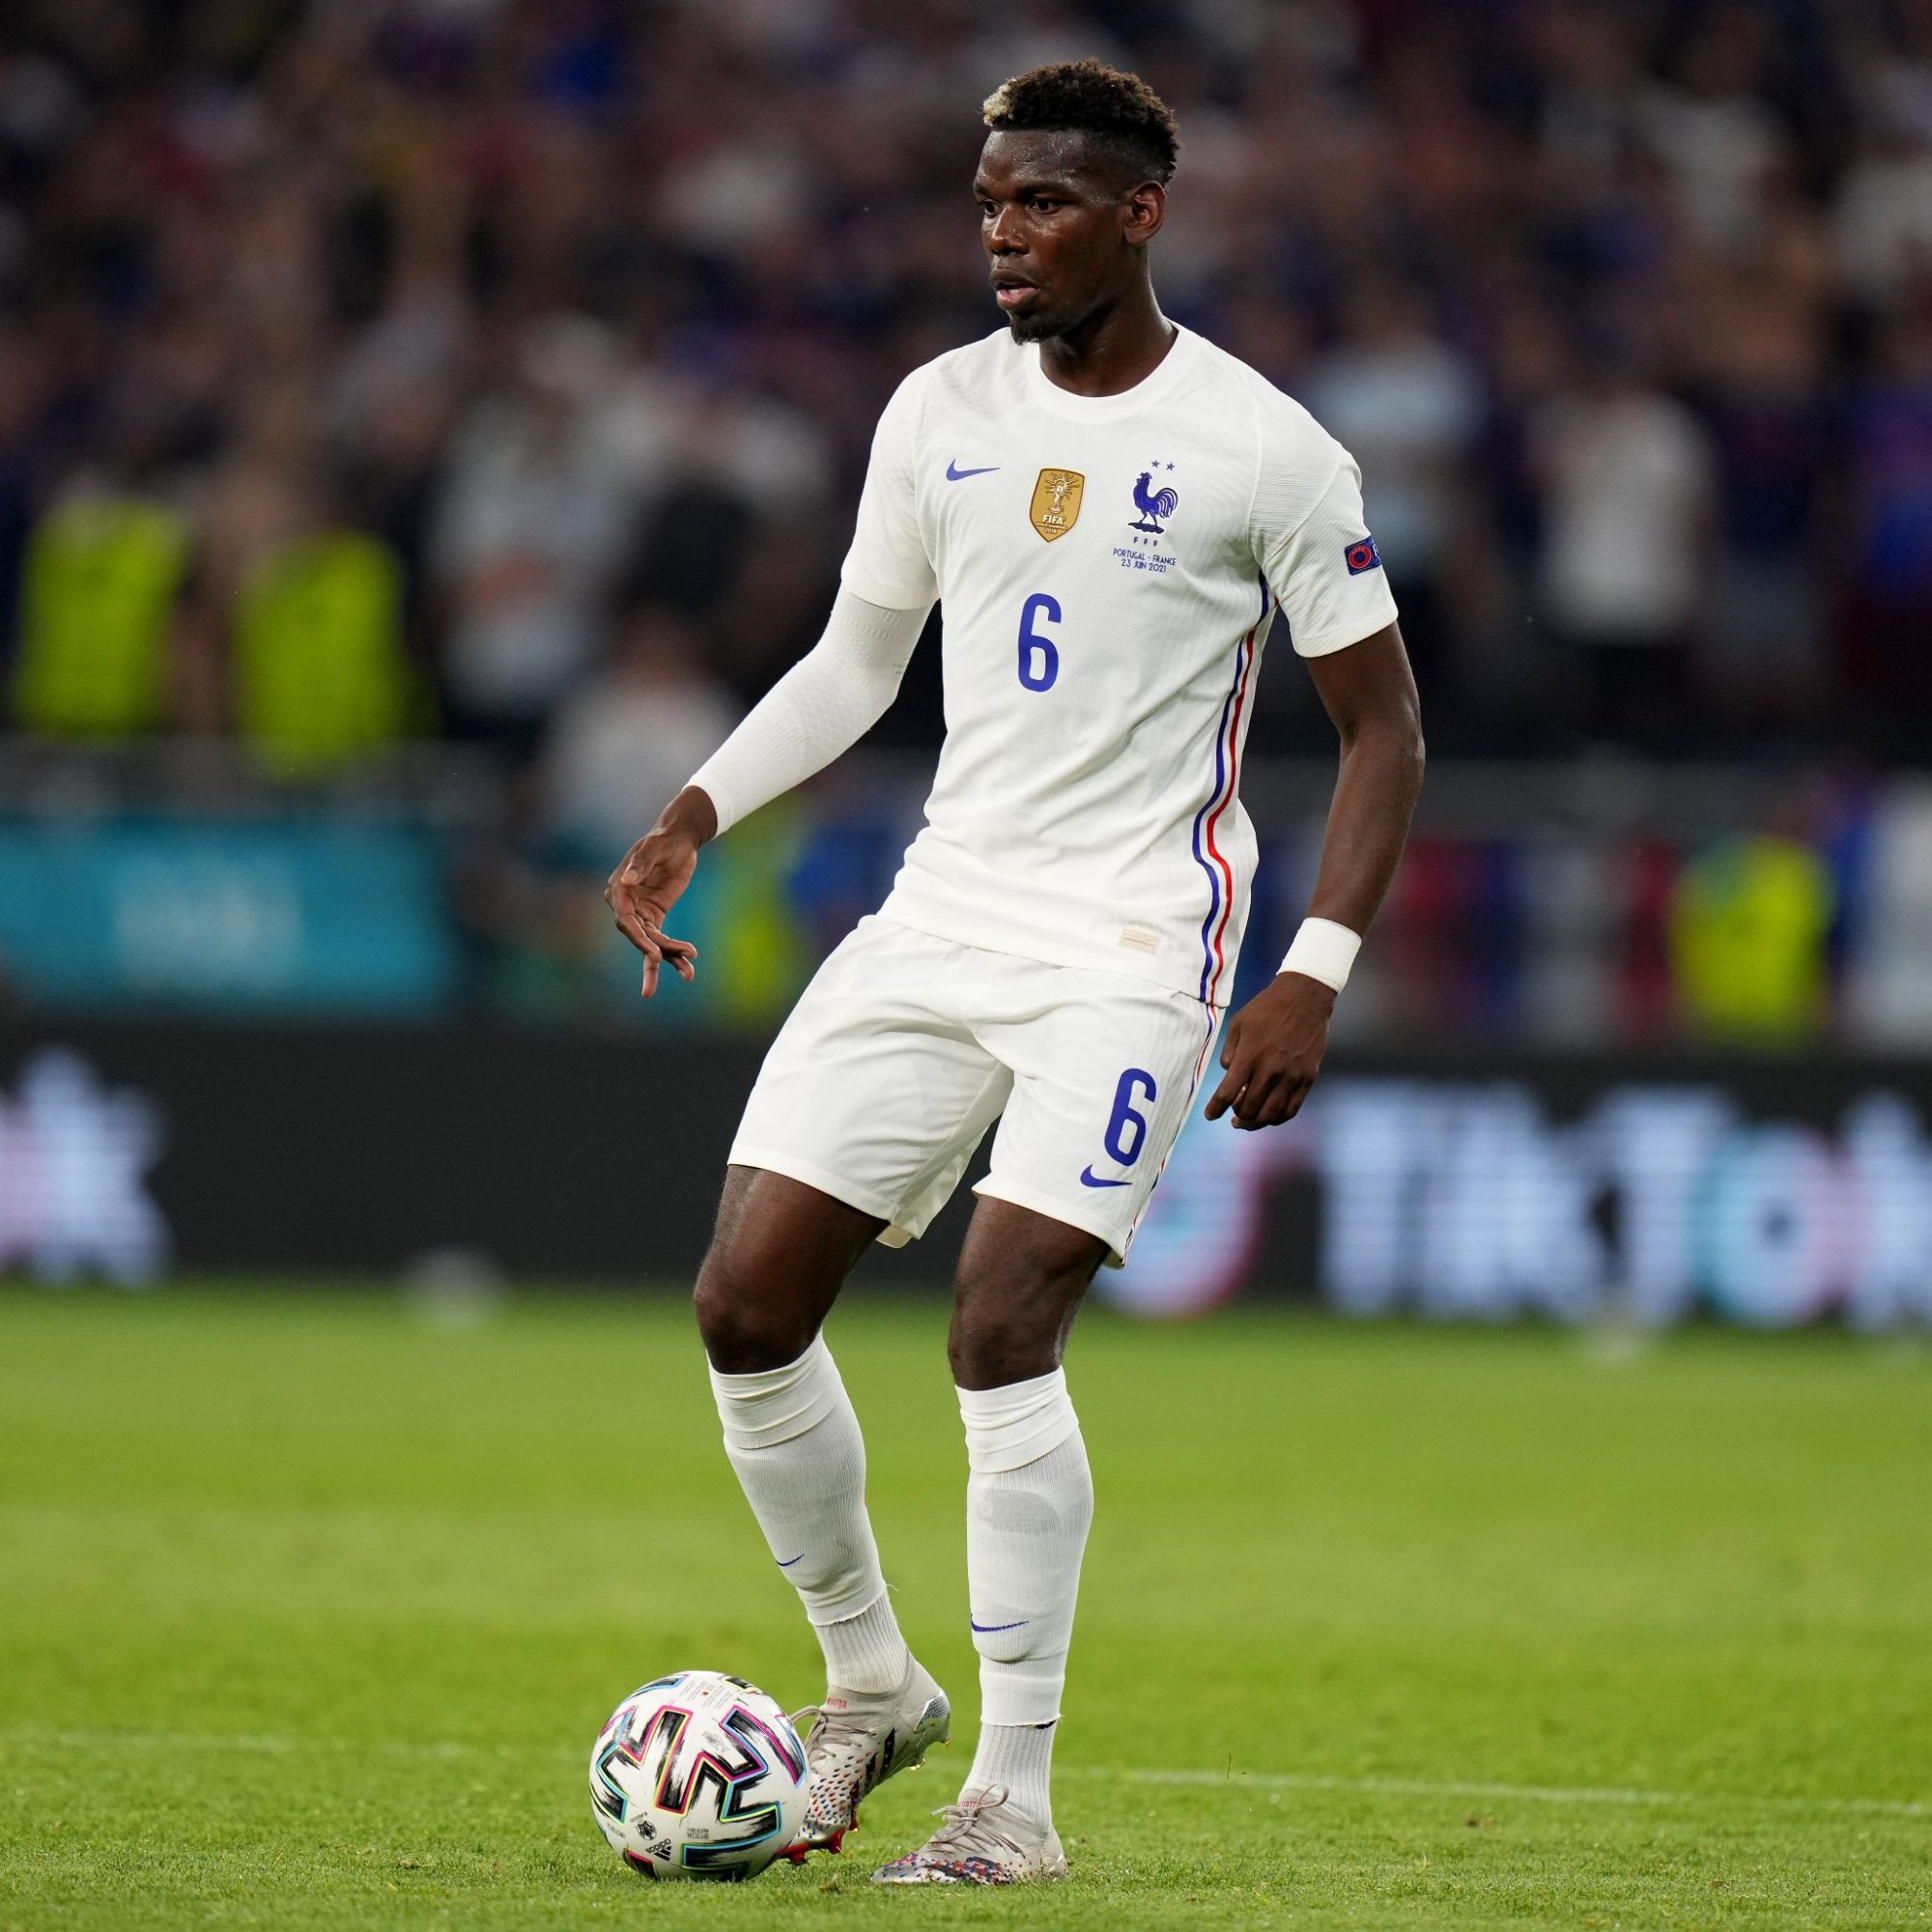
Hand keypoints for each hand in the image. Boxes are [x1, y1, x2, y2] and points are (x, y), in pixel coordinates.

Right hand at [604, 788, 714, 996]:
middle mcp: (626, 906)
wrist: (679, 839)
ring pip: (652, 943)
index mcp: (619, 890)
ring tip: (689, 974)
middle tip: (666, 966)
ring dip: (669, 959)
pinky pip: (663, 939)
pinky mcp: (655, 916)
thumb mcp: (654, 848)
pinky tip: (689, 965)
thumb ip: (641, 863)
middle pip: (637, 937)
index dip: (638, 938)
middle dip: (652, 955)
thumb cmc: (663, 840)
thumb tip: (626, 880)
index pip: (625, 920)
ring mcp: (641, 913)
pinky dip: (675, 952)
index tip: (655, 953)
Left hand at [1204, 972, 1334, 1130]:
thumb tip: (1229, 1075)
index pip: (1227, 1093)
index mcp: (1249, 1056)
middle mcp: (1270, 1070)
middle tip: (1233, 1114)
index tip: (1210, 1115)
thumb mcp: (1238, 1024)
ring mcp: (1291, 1076)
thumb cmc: (1267, 1008)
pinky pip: (1291, 1109)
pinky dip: (1277, 1118)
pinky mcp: (1307, 1079)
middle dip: (1236, 1116)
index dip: (1215, 1109)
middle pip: (1248, 1109)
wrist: (1305, 998)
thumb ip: (1230, 1052)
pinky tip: (1269, 1116)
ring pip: (1269, 1115)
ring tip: (1247, 1121)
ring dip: (1254, 1123)